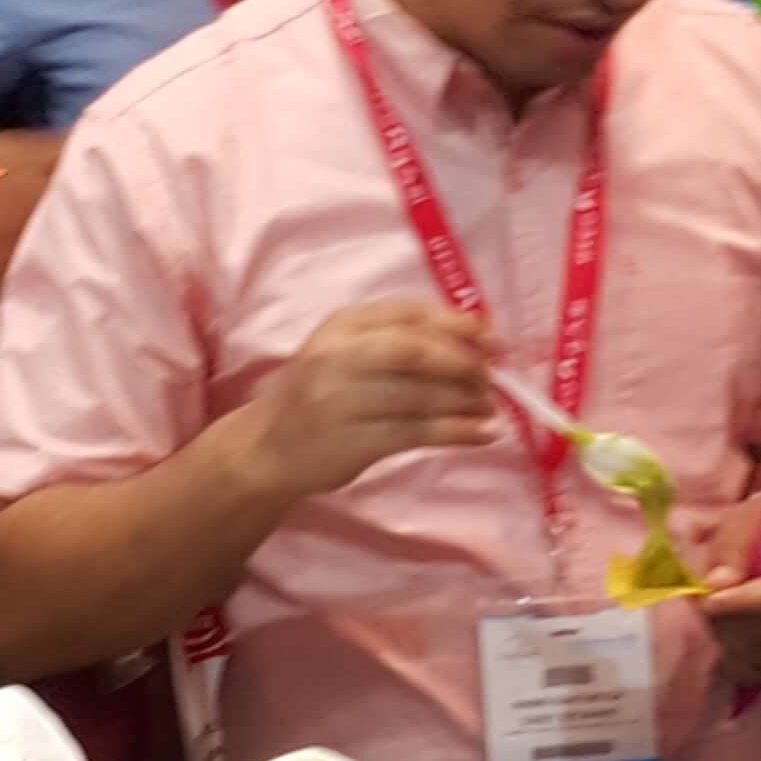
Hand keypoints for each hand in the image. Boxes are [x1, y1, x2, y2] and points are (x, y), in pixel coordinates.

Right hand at [244, 299, 499, 502]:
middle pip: (413, 352)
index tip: (493, 339)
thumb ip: (397, 338)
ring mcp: (341, 401)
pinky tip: (480, 434)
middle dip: (463, 362)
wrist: (267, 446)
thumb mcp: (346, 350)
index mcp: (342, 325)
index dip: (457, 324)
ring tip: (490, 407)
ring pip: (418, 396)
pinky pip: (415, 434)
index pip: (407, 314)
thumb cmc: (318, 392)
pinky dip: (456, 433)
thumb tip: (476, 340)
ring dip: (465, 401)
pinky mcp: (352, 443)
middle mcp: (338, 357)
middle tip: (492, 377)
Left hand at [694, 495, 760, 685]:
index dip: (743, 604)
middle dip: (732, 622)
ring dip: (734, 642)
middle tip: (700, 605)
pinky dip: (746, 662)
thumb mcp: (745, 518)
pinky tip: (728, 642)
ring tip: (714, 617)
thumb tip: (718, 583)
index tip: (708, 601)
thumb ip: (731, 548)